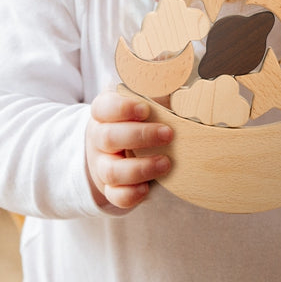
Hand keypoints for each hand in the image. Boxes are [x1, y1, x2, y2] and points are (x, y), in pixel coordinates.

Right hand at [86, 90, 173, 209]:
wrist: (116, 145)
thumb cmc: (135, 117)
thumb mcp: (141, 99)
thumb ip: (155, 92)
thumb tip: (182, 85)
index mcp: (104, 112)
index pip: (103, 108)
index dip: (122, 108)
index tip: (145, 109)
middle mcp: (98, 138)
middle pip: (108, 137)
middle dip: (140, 136)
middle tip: (168, 134)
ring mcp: (102, 164)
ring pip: (111, 171)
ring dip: (140, 168)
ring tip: (166, 163)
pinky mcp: (110, 188)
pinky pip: (116, 196)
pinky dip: (131, 194)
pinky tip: (147, 188)